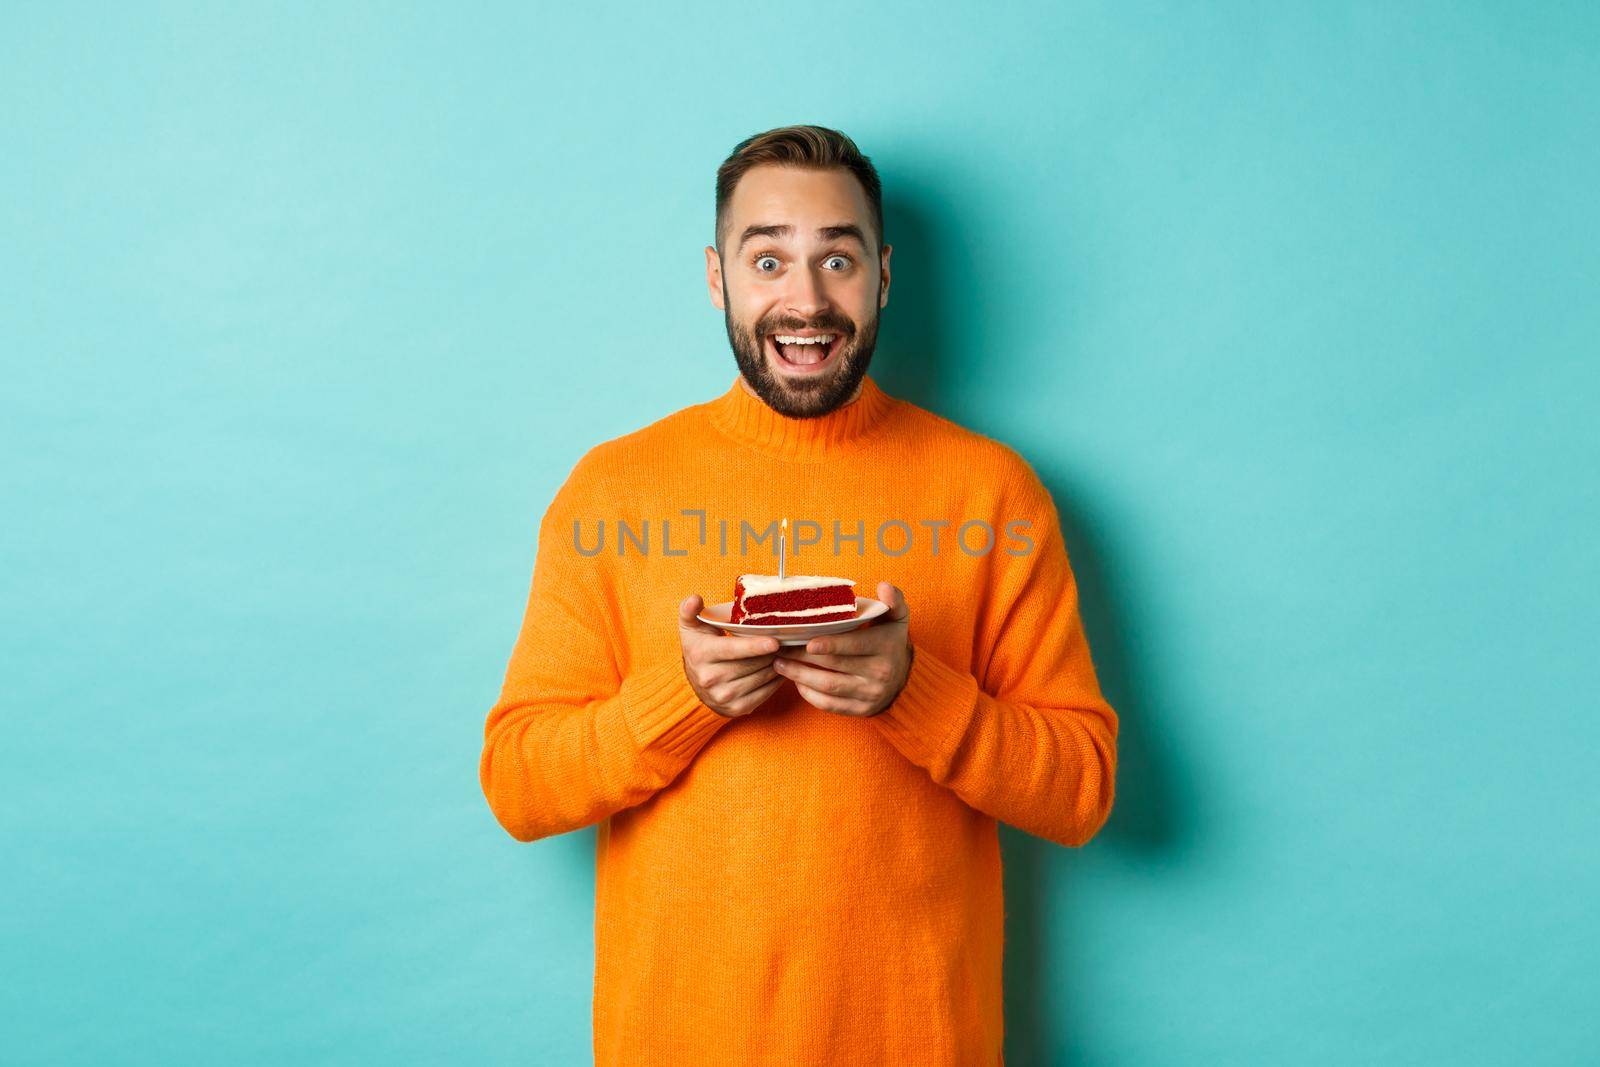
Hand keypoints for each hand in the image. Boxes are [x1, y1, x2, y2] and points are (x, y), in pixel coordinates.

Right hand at [678, 594, 784, 717]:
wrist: (694, 685)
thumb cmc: (698, 648)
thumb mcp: (691, 627)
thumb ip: (690, 610)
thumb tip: (695, 598)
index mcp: (701, 654)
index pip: (733, 650)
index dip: (755, 646)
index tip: (775, 642)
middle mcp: (710, 678)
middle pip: (752, 664)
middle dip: (772, 653)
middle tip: (786, 641)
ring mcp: (723, 696)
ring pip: (761, 678)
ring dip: (777, 665)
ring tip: (784, 653)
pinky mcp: (736, 709)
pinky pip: (765, 694)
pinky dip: (776, 681)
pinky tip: (780, 669)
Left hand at [771, 581, 912, 717]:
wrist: (904, 679)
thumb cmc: (890, 641)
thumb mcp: (897, 618)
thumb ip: (893, 600)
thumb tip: (883, 586)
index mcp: (886, 647)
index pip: (854, 645)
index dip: (830, 644)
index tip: (807, 642)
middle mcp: (880, 673)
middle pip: (835, 665)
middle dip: (803, 657)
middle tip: (781, 648)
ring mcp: (870, 694)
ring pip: (829, 687)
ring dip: (800, 676)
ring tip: (780, 664)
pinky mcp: (861, 710)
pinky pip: (830, 704)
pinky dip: (810, 695)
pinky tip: (796, 682)